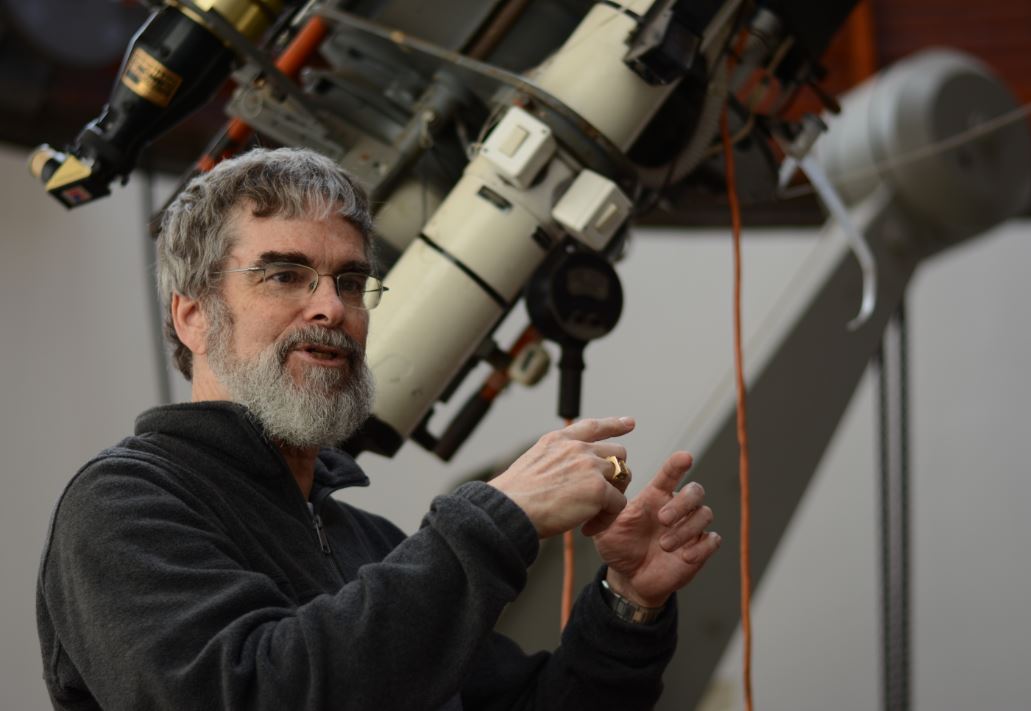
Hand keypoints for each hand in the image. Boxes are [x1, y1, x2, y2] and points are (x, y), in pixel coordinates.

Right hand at [489, 417, 634, 538]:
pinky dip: (606, 518)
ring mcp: (590, 466)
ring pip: (622, 475)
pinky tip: (587, 528)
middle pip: (616, 452)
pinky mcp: (598, 489)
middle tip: (604, 496)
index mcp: (559, 440)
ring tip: (595, 514)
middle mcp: (577, 448)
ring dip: (614, 496)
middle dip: (616, 473)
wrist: (510, 509)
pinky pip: (618, 504)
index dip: (614, 424)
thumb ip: (556, 462)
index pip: (593, 426)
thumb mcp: (534, 464)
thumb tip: (570, 477)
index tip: (629, 423)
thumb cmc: (515, 497)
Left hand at [593, 451, 719, 607]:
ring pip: (705, 514)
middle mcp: (676, 508)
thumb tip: (602, 490)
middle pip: (695, 491)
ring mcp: (690, 528)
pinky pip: (713, 540)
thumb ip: (605, 510)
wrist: (629, 578)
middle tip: (662, 519)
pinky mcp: (699, 549)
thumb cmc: (619, 546)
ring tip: (664, 545)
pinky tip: (684, 556)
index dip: (677, 464)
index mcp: (655, 497)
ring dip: (686, 528)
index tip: (685, 458)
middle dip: (681, 503)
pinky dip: (702, 547)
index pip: (670, 474)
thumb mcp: (605, 528)